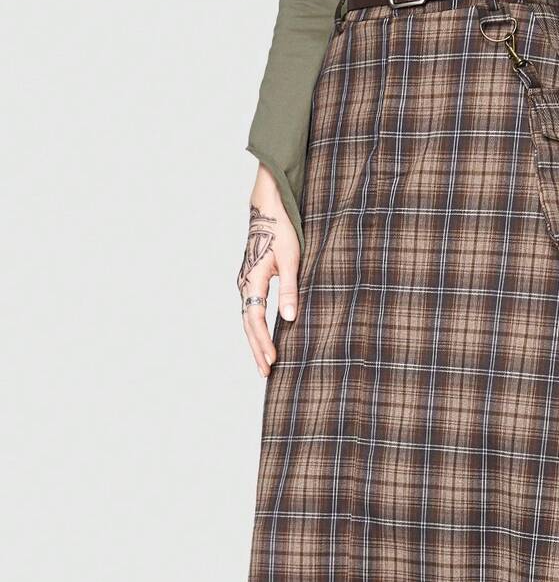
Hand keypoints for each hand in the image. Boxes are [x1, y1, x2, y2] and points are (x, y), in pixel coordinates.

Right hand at [236, 165, 300, 376]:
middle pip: (249, 324)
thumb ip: (289, 289)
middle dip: (257, 349)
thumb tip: (289, 318)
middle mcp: (245, 284)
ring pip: (248, 319)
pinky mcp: (251, 281)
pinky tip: (263, 339)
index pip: (256, 319)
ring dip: (255, 341)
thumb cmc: (281, 230)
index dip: (263, 341)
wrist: (267, 208)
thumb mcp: (291, 260)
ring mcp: (246, 283)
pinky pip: (251, 310)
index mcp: (253, 280)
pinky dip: (256, 328)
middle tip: (265, 373)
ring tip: (264, 363)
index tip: (272, 359)